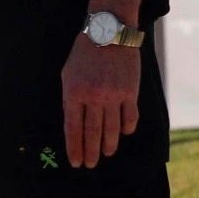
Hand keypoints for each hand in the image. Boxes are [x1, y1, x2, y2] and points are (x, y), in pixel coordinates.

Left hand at [61, 37, 140, 167]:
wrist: (109, 32)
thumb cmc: (84, 53)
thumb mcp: (68, 74)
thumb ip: (70, 98)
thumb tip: (73, 123)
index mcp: (74, 93)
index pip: (72, 128)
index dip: (73, 147)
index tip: (75, 162)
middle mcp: (93, 97)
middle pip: (92, 132)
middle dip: (90, 152)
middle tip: (90, 165)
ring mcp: (113, 96)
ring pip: (112, 129)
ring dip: (108, 144)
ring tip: (106, 154)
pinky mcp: (130, 92)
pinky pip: (130, 117)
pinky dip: (126, 128)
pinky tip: (123, 135)